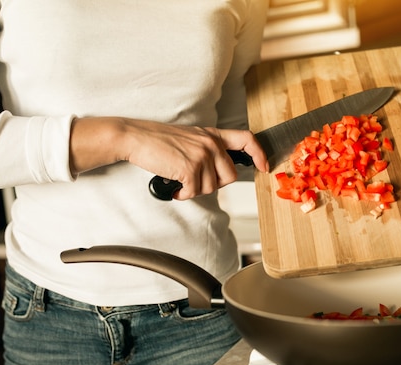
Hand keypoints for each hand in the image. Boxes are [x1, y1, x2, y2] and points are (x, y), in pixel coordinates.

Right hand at [69, 117, 268, 199]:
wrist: (137, 137)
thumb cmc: (159, 140)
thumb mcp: (190, 138)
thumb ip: (209, 149)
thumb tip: (219, 171)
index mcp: (213, 134)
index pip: (246, 139)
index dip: (259, 153)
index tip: (263, 166)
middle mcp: (211, 143)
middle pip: (230, 175)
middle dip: (215, 184)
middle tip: (197, 182)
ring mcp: (201, 155)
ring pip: (211, 187)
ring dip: (195, 190)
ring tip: (180, 181)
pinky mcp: (190, 168)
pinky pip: (194, 192)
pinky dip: (183, 194)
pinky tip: (175, 187)